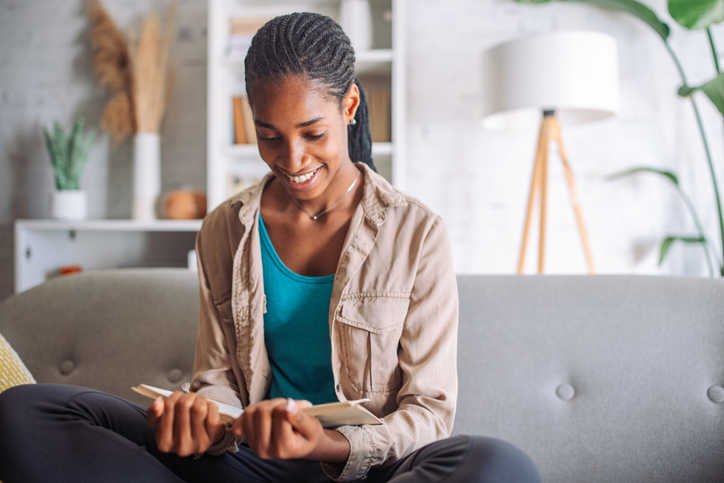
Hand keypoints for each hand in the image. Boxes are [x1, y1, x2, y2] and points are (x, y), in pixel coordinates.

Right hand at [147, 391, 226, 456]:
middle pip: (184, 405)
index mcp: (164, 443)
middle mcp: (181, 446)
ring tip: (198, 402)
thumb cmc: (179, 426)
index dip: (173, 397)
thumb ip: (154, 413)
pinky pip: (212, 410)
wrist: (202, 437)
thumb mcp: (162, 422)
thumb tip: (157, 402)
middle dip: (187, 396)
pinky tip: (208, 408)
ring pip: (199, 408)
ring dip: (199, 399)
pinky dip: (210, 404)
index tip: (177, 397)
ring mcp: (198, 442)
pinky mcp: (214, 436)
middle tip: (189, 398)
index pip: (167, 407)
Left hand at [232, 398, 348, 461]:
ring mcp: (253, 445)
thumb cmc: (308, 435)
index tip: (302, 406)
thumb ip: (301, 418)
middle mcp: (265, 449)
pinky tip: (265, 416)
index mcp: (283, 448)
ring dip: (265, 405)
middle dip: (278, 403)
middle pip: (262, 411)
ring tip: (278, 410)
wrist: (300, 446)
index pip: (281, 414)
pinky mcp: (246, 439)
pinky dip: (251, 412)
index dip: (292, 404)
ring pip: (251, 412)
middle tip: (289, 407)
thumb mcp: (312, 427)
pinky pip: (240, 420)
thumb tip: (289, 405)